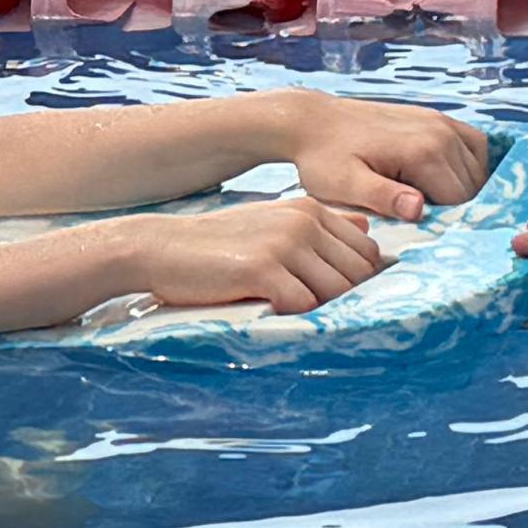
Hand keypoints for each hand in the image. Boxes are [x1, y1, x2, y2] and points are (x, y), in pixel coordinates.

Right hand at [121, 197, 390, 312]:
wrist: (161, 246)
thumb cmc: (218, 242)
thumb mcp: (273, 221)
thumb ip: (320, 225)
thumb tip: (366, 229)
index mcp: (310, 210)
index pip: (366, 251)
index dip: (360, 280)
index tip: (338, 297)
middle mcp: (304, 222)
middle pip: (357, 273)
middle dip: (346, 299)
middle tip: (320, 313)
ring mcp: (284, 244)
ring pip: (336, 291)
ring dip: (321, 310)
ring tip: (296, 315)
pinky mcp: (262, 269)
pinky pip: (303, 304)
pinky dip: (295, 316)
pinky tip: (275, 313)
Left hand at [274, 96, 495, 218]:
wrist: (312, 121)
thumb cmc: (324, 159)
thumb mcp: (346, 185)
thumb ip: (384, 198)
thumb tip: (420, 209)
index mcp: (423, 152)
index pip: (460, 202)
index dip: (445, 223)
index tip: (421, 231)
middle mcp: (440, 133)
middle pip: (472, 187)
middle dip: (454, 208)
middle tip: (419, 218)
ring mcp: (442, 122)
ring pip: (478, 169)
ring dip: (463, 189)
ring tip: (429, 201)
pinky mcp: (438, 118)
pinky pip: (475, 146)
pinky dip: (470, 166)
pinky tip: (446, 180)